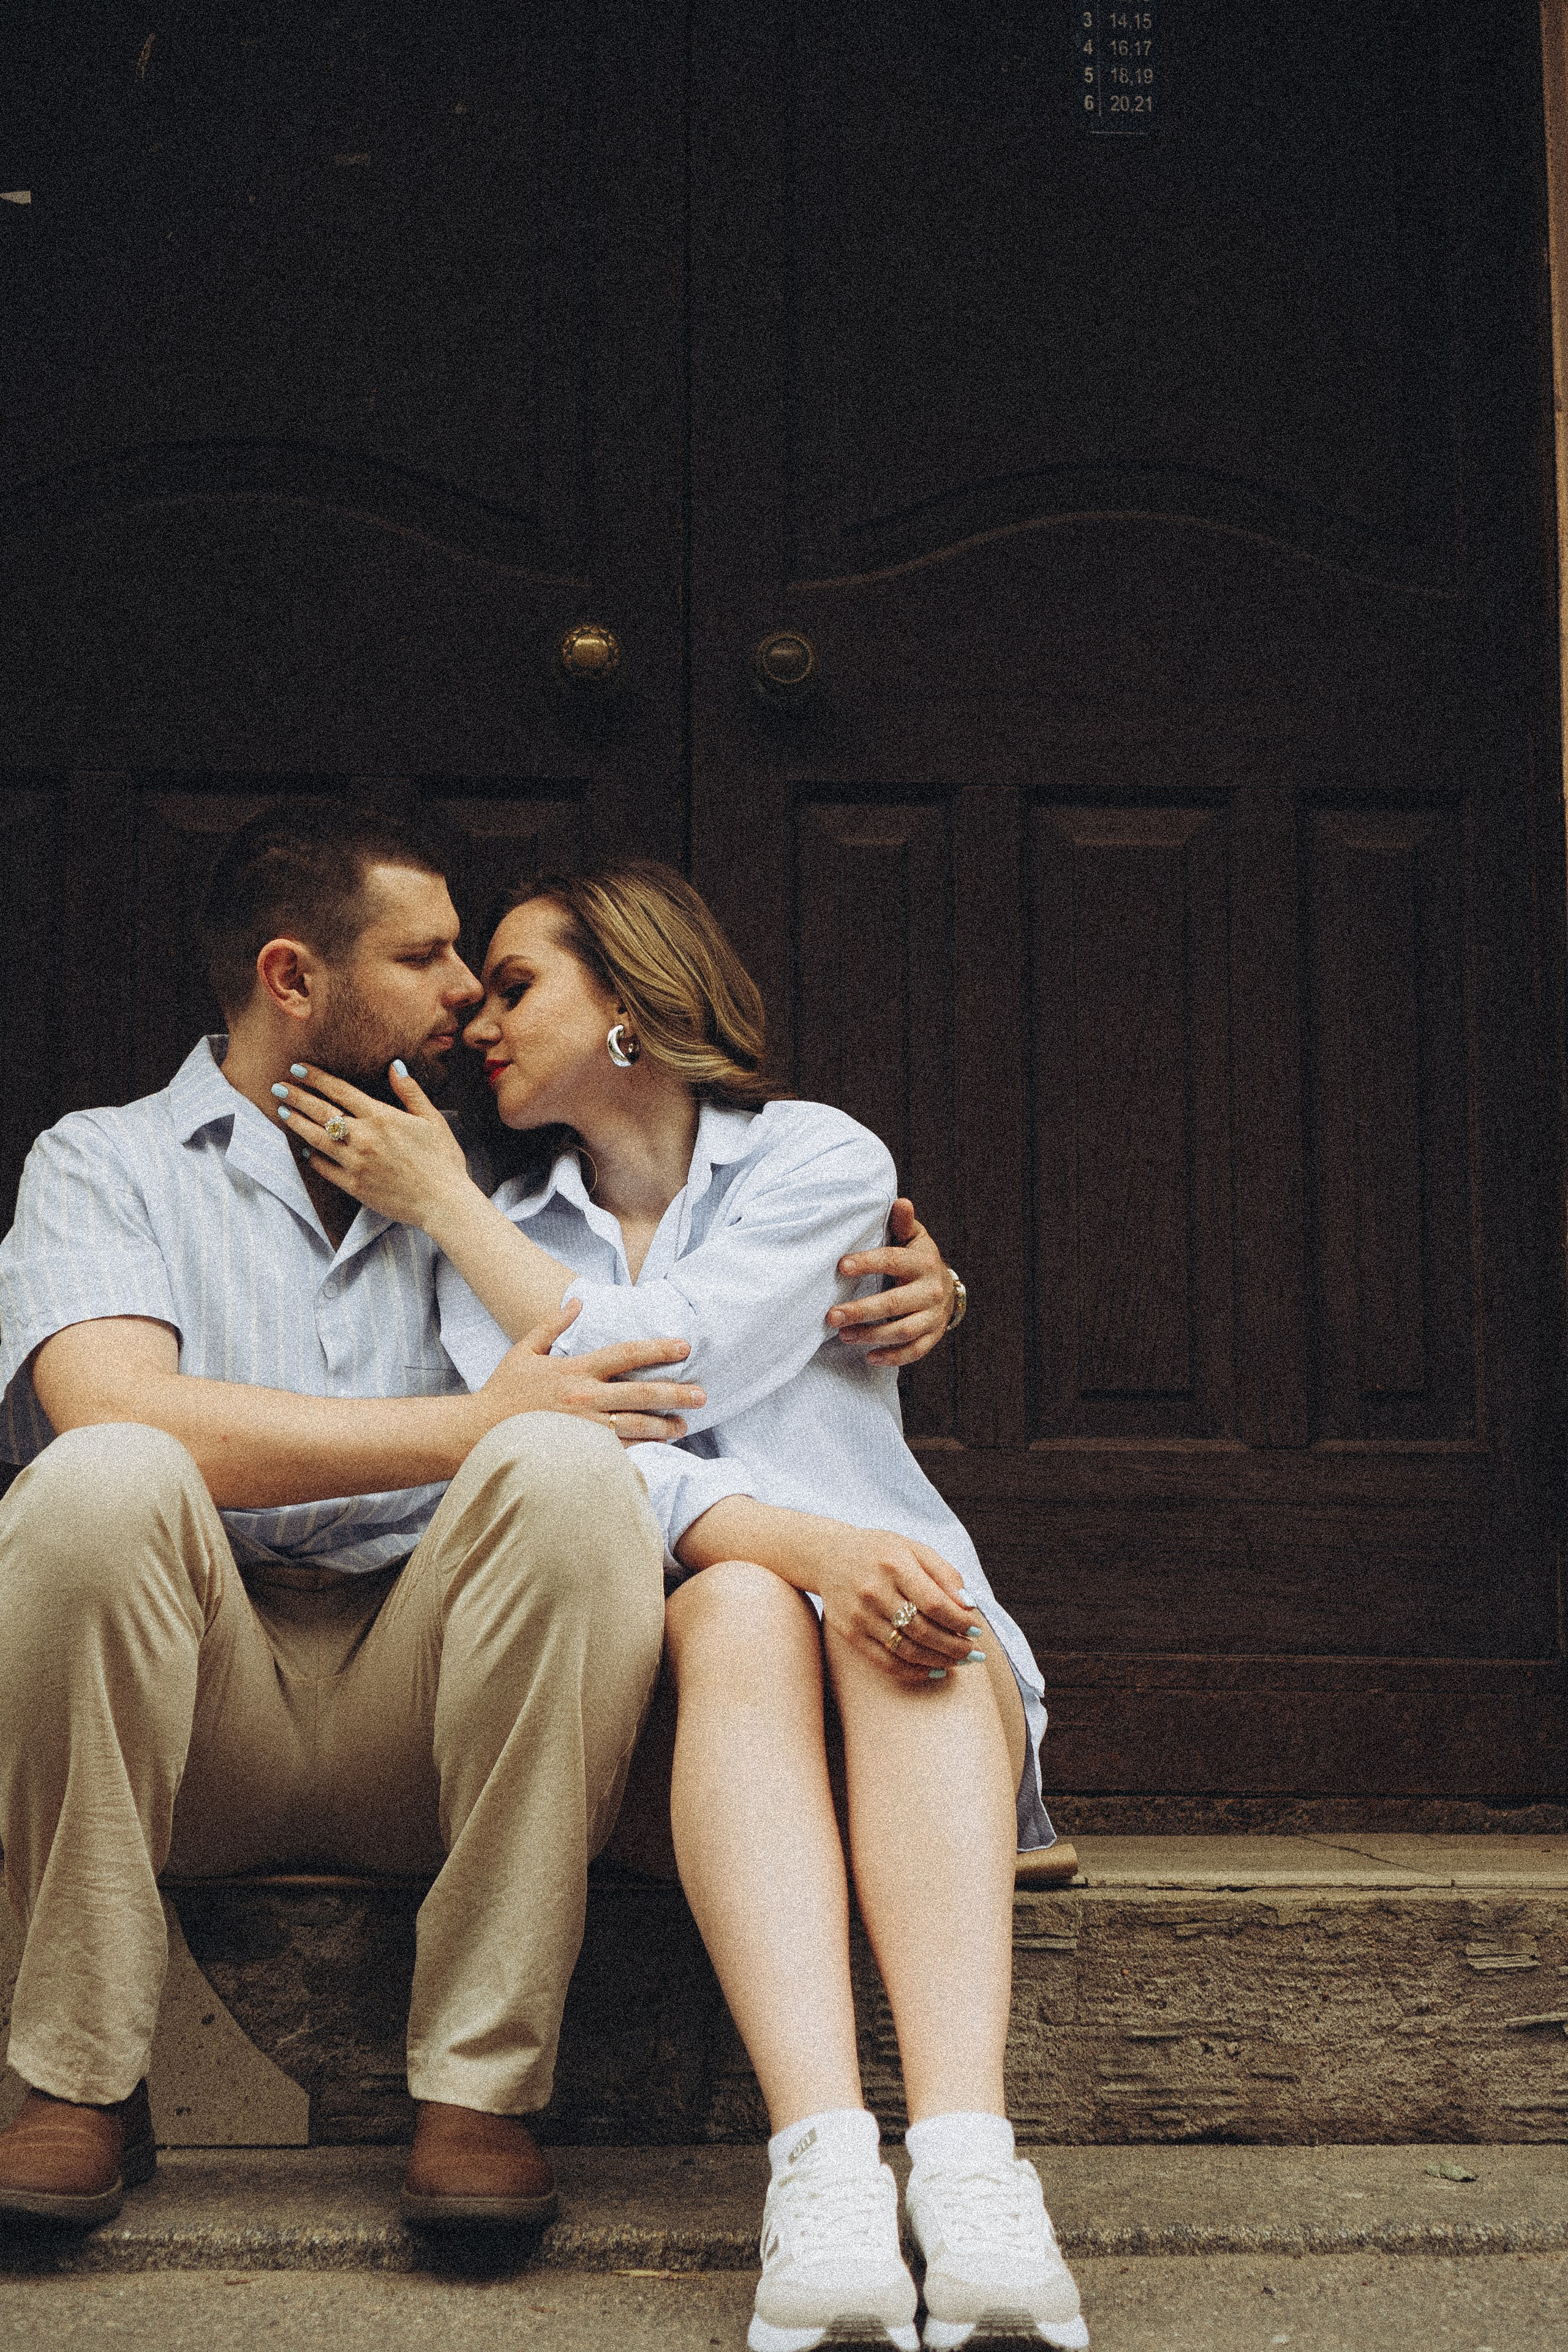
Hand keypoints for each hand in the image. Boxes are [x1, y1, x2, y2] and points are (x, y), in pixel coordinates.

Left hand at [272, 1062, 471, 1228]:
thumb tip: (395, 1066)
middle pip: (321, 1111)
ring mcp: (355, 1163)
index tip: (298, 1069)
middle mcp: (364, 1137)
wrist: (444, 1202)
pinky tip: (305, 1151)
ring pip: (316, 1138)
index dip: (316, 1078)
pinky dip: (313, 1158)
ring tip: (282, 1113)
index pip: (340, 1091)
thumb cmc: (443, 1160)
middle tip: (278, 1087)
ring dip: (297, 1124)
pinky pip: (325, 1168)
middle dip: (297, 1096)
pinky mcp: (354, 1186)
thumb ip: (410, 1092)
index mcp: (381, 1117)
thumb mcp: (432, 1119)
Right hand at [478, 1303, 705, 1446]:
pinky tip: (658, 1449)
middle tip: (702, 1395)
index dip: (657, 1349)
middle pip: (640, 1392)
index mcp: (576, 1370)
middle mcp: (585, 1398)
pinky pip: (618, 1452)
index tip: (684, 1347)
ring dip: (663, 1425)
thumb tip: (578, 1302)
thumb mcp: (524, 1351)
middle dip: (674, 1393)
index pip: (625, 1354)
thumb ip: (553, 1325)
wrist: (478, 1433)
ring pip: (635, 1425)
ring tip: (685, 1426)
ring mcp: (584, 1428)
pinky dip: (641, 1449)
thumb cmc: (503, 1393)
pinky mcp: (580, 1452)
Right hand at [808, 1524, 985, 1684]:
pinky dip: (913, 1671)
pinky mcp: (850, 1632)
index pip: (935, 1603)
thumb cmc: (881, 1552)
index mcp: (895, 1564)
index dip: (960, 1622)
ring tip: (958, 1662)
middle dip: (954, 1646)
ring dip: (939, 1660)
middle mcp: (875, 1590)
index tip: (976, 1631)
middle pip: (923, 1630)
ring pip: (906, 1649)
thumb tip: (969, 1606)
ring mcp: (860, 1614)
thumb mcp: (914, 1549)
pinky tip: (933, 1670)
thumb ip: (944, 1574)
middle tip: (973, 1654)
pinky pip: (885, 1661)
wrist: (827, 1555)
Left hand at [828, 1197, 955, 1368]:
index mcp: (922, 1261)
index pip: (893, 1261)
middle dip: (861, 1310)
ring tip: (843, 1335)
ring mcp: (933, 1316)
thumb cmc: (916, 1258)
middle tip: (831, 1316)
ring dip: (871, 1335)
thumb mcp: (913, 1237)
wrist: (946, 1287)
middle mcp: (931, 1290)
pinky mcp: (933, 1335)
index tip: (841, 1266)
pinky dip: (893, 1357)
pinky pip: (914, 1351)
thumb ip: (902, 1223)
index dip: (868, 1263)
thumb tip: (900, 1201)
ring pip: (902, 1330)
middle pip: (894, 1303)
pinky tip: (870, 1357)